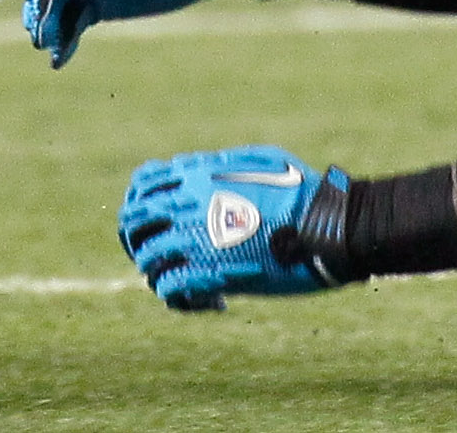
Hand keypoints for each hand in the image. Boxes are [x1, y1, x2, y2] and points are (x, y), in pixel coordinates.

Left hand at [118, 145, 352, 311]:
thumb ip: (221, 167)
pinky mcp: (208, 272)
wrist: (324, 225)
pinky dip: (177, 295)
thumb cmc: (301, 190)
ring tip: (180, 277)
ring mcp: (195, 239)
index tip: (149, 218)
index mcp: (200, 175)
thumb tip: (199, 171)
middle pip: (132, 220)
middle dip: (136, 237)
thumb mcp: (259, 161)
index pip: (143, 183)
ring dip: (158, 269)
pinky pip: (168, 287)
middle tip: (153, 252)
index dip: (139, 201)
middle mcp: (189, 204)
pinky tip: (203, 296)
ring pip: (147, 258)